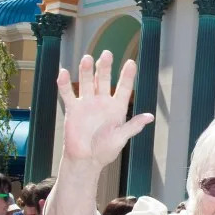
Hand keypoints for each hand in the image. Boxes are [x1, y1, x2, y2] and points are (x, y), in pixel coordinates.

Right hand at [57, 51, 153, 168]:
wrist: (85, 160)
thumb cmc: (105, 150)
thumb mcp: (121, 138)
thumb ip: (133, 126)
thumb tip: (150, 117)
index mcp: (117, 108)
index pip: (124, 88)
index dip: (127, 76)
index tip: (131, 63)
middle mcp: (102, 102)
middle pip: (103, 81)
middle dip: (105, 68)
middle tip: (106, 54)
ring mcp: (87, 104)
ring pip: (86, 83)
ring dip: (86, 71)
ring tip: (87, 59)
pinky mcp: (73, 110)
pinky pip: (68, 94)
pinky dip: (65, 84)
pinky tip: (63, 73)